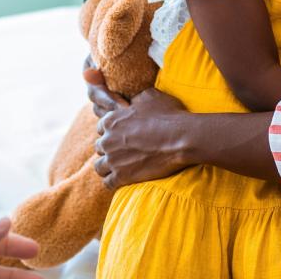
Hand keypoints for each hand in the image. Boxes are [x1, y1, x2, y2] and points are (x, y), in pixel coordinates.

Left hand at [84, 64, 189, 189]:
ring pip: (99, 166)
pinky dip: (114, 181)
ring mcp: (113, 159)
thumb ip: (135, 99)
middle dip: (110, 149)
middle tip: (125, 151)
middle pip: (100, 147)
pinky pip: (108, 183)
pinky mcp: (121, 176)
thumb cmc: (168, 115)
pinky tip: (124, 178)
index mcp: (111, 120)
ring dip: (109, 166)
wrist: (180, 138)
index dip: (112, 131)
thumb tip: (133, 102)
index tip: (123, 135)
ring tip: (122, 167)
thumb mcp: (150, 96)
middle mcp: (107, 139)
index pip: (101, 128)